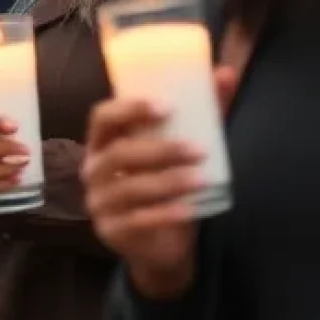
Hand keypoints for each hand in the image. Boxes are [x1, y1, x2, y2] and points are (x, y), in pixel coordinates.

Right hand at [81, 94, 217, 298]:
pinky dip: (165, 214)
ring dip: (167, 182)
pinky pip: (137, 220)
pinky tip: (189, 209)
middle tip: (198, 150)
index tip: (165, 107)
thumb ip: (201, 115)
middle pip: (118, 154)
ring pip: (128, 188)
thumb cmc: (164, 188)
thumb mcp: (177, 151)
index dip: (128, 110)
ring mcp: (99, 202)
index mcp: (103, 143)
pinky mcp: (112, 231)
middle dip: (159, 150)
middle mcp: (93, 169)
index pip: (102, 118)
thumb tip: (226, 73)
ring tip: (201, 179)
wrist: (159, 246)